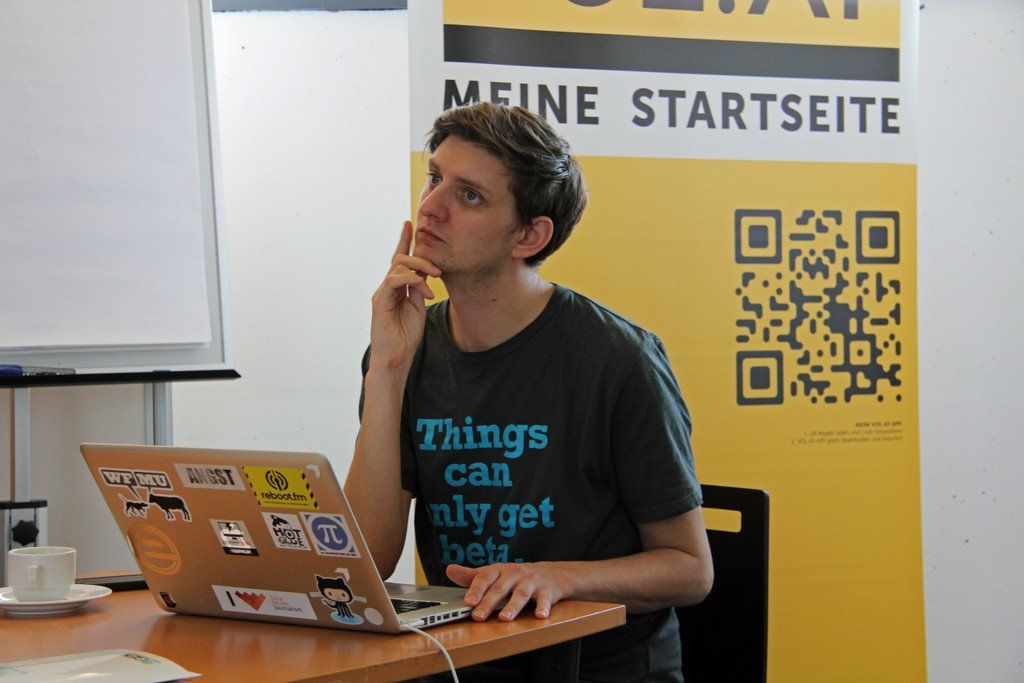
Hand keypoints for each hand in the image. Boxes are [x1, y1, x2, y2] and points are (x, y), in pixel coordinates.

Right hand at [368, 221, 441, 371]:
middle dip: (421, 258)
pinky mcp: (380, 302)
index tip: (410, 223)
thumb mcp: (418, 307)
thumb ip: (419, 289)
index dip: (404, 240)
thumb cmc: (406, 336)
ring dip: (420, 269)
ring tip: (434, 281)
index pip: (399, 259)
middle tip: (438, 270)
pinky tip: (424, 289)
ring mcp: (382, 293)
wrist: (396, 358)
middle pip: (400, 259)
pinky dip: (411, 280)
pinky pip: (394, 280)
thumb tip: (426, 273)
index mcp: (396, 288)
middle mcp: (386, 287)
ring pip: (398, 266)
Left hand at [446, 562, 571, 621]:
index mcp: (500, 570)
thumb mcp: (495, 574)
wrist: (551, 574)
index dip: (476, 590)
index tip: (467, 602)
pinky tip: (540, 615)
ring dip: (512, 606)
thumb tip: (449, 570)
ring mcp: (531, 582)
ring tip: (504, 618)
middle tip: (478, 616)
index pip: (485, 578)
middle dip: (488, 602)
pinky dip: (543, 607)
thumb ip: (472, 576)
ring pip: (521, 594)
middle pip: (500, 588)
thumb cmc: (517, 577)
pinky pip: (545, 599)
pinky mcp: (547, 591)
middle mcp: (515, 573)